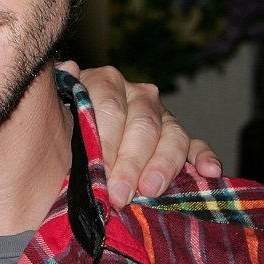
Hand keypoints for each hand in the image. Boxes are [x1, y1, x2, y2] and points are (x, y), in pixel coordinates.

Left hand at [58, 61, 222, 208]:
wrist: (71, 140)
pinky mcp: (180, 138)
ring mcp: (161, 115)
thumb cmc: (60, 126)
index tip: (98, 172)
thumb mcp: (53, 106)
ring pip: (172, 136)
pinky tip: (210, 171)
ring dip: (163, 166)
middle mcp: (137, 94)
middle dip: (130, 163)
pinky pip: (196, 145)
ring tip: (150, 190)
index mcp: (105, 81)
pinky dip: (205, 157)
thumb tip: (69, 68)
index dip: (105, 142)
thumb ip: (60, 86)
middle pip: (142, 125)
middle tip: (119, 195)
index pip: (109, 107)